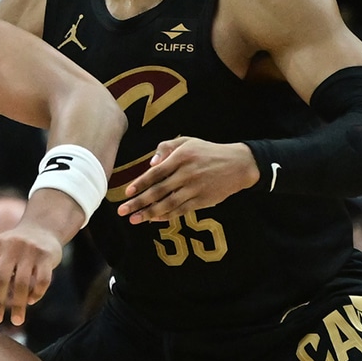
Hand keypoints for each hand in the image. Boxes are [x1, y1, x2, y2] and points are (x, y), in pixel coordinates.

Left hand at [0, 219, 62, 326]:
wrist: (42, 228)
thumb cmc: (15, 250)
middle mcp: (11, 245)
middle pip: (0, 279)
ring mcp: (30, 250)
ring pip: (22, 283)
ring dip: (18, 306)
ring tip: (17, 321)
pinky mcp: (47, 256)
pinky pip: (42, 281)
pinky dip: (36, 294)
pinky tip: (31, 301)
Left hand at [117, 137, 258, 223]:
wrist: (238, 164)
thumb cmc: (208, 151)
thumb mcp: (187, 141)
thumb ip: (166, 147)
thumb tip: (150, 164)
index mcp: (181, 157)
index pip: (156, 173)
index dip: (140, 183)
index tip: (127, 192)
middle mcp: (187, 173)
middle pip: (158, 191)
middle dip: (138, 202)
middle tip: (123, 211)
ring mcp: (195, 188)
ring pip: (168, 204)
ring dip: (149, 213)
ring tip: (135, 219)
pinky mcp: (203, 200)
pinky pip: (181, 210)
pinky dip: (167, 215)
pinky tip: (154, 219)